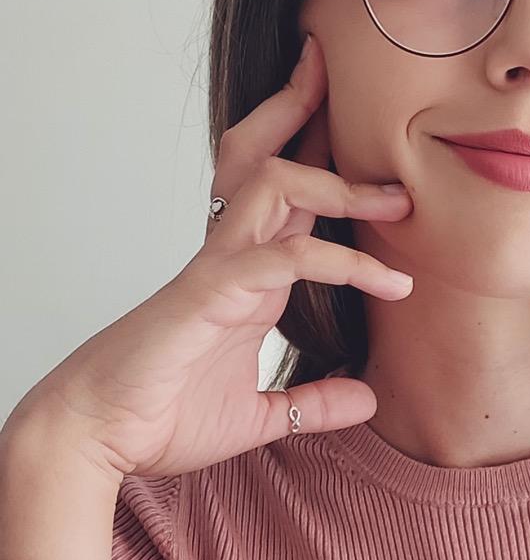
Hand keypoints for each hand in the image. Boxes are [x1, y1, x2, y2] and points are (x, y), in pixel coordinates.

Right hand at [8, 33, 414, 483]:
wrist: (100, 437)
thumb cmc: (160, 418)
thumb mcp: (259, 416)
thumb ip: (311, 404)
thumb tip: (366, 398)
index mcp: (247, 278)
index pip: (288, 201)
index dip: (326, 166)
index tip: (380, 160)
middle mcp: (234, 260)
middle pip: (270, 160)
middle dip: (315, 122)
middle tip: (380, 125)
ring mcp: (220, 269)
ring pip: (276, 185)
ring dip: (342, 186)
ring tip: (398, 203)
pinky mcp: (210, 293)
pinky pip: (284, 257)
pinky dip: (341, 262)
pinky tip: (388, 283)